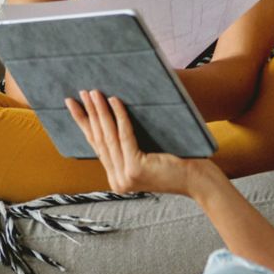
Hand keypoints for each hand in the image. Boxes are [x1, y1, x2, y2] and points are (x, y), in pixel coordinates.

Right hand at [65, 89, 209, 196]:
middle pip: (99, 140)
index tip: (73, 105)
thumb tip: (109, 115)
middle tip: (80, 93)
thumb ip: (128, 146)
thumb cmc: (179, 162)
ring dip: (100, 111)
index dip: (84, 123)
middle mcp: (118, 180)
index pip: (97, 146)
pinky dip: (119, 116)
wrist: (199, 179)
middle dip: (88, 114)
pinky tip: (114, 100)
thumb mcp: (146, 155)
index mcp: (117, 178)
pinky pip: (124, 136)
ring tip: (93, 92)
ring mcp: (125, 177)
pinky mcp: (135, 169)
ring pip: (109, 137)